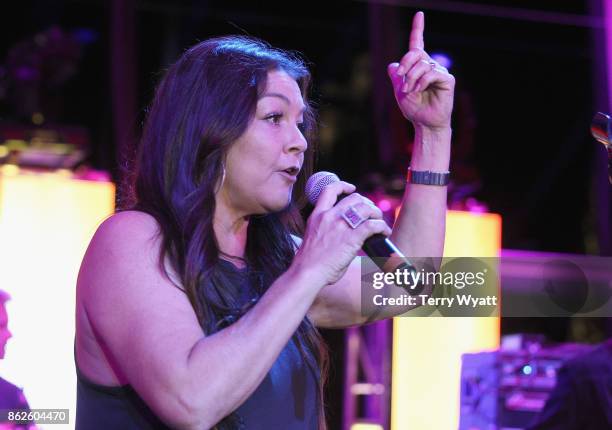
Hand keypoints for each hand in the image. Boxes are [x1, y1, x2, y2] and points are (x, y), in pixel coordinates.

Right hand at [293, 181, 391, 285]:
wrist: (307, 273)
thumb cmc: (309, 262)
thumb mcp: (313, 237)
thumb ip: (325, 230)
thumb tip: (340, 235)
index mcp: (317, 215)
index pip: (330, 190)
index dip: (343, 186)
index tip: (352, 189)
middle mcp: (329, 216)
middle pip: (354, 198)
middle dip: (366, 204)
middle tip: (371, 214)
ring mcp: (341, 225)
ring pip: (366, 208)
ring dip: (376, 213)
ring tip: (379, 222)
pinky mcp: (352, 237)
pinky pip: (373, 225)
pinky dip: (382, 227)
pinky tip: (384, 233)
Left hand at [387, 11, 454, 130]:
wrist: (423, 123)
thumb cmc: (413, 108)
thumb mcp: (399, 90)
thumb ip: (396, 76)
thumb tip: (392, 65)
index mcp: (418, 66)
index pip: (417, 43)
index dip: (418, 28)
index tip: (419, 14)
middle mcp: (430, 65)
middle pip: (415, 52)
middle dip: (405, 63)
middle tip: (400, 78)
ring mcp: (439, 71)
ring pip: (422, 64)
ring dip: (411, 77)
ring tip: (409, 91)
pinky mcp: (447, 79)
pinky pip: (431, 73)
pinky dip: (421, 82)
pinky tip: (418, 90)